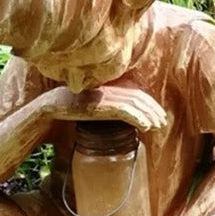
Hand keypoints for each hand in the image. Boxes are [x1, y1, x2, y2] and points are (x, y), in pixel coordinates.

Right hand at [38, 85, 166, 131]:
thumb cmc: (69, 107)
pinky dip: (138, 118)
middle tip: (162, 122)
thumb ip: (105, 106)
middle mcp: (109, 90)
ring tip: (157, 126)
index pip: (134, 93)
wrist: (52, 107)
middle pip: (138, 98)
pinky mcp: (101, 107)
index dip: (148, 103)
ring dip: (149, 116)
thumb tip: (119, 115)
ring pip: (134, 105)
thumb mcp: (91, 105)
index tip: (157, 114)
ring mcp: (105, 97)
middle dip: (153, 110)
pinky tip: (146, 127)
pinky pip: (125, 112)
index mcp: (108, 88)